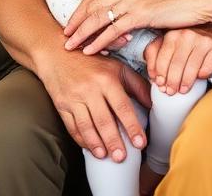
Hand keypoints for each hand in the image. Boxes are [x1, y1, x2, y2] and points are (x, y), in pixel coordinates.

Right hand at [38, 41, 152, 162]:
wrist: (57, 54)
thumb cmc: (93, 62)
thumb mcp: (117, 68)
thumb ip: (137, 85)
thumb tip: (153, 104)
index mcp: (107, 79)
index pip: (122, 107)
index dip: (132, 126)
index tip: (140, 143)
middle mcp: (90, 89)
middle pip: (104, 120)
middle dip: (114, 141)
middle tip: (122, 157)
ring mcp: (74, 98)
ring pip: (87, 126)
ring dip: (96, 144)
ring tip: (106, 156)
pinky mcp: (61, 105)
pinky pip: (72, 126)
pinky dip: (81, 139)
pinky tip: (90, 148)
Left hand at [64, 0, 208, 54]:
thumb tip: (124, 10)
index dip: (82, 7)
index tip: (73, 20)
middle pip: (93, 3)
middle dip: (76, 21)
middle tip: (65, 35)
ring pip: (99, 16)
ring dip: (82, 33)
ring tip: (70, 46)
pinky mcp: (142, 13)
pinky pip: (113, 29)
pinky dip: (99, 40)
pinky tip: (90, 50)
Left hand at [143, 25, 211, 95]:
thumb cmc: (195, 47)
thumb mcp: (176, 47)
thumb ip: (160, 56)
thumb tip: (152, 77)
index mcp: (172, 33)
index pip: (158, 52)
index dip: (156, 70)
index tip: (158, 82)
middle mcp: (187, 34)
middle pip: (174, 63)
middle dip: (170, 81)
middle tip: (170, 91)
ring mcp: (203, 40)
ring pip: (189, 67)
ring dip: (184, 82)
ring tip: (182, 90)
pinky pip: (205, 69)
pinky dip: (201, 77)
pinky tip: (200, 79)